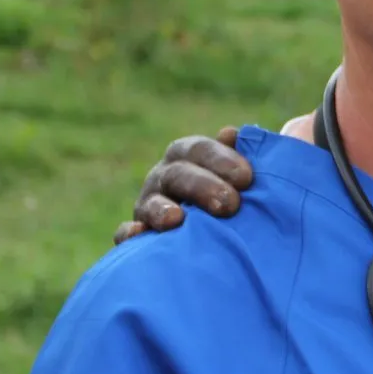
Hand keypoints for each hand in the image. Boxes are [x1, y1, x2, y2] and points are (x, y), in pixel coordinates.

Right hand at [112, 128, 256, 243]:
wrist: (223, 239)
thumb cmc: (241, 200)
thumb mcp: (246, 180)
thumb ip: (246, 160)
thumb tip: (230, 134)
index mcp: (190, 157)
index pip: (200, 150)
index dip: (221, 159)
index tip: (246, 177)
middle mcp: (166, 177)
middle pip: (178, 174)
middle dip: (202, 186)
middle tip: (230, 204)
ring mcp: (148, 206)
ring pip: (150, 203)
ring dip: (161, 209)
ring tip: (176, 219)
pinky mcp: (137, 236)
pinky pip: (126, 233)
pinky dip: (129, 234)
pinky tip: (138, 235)